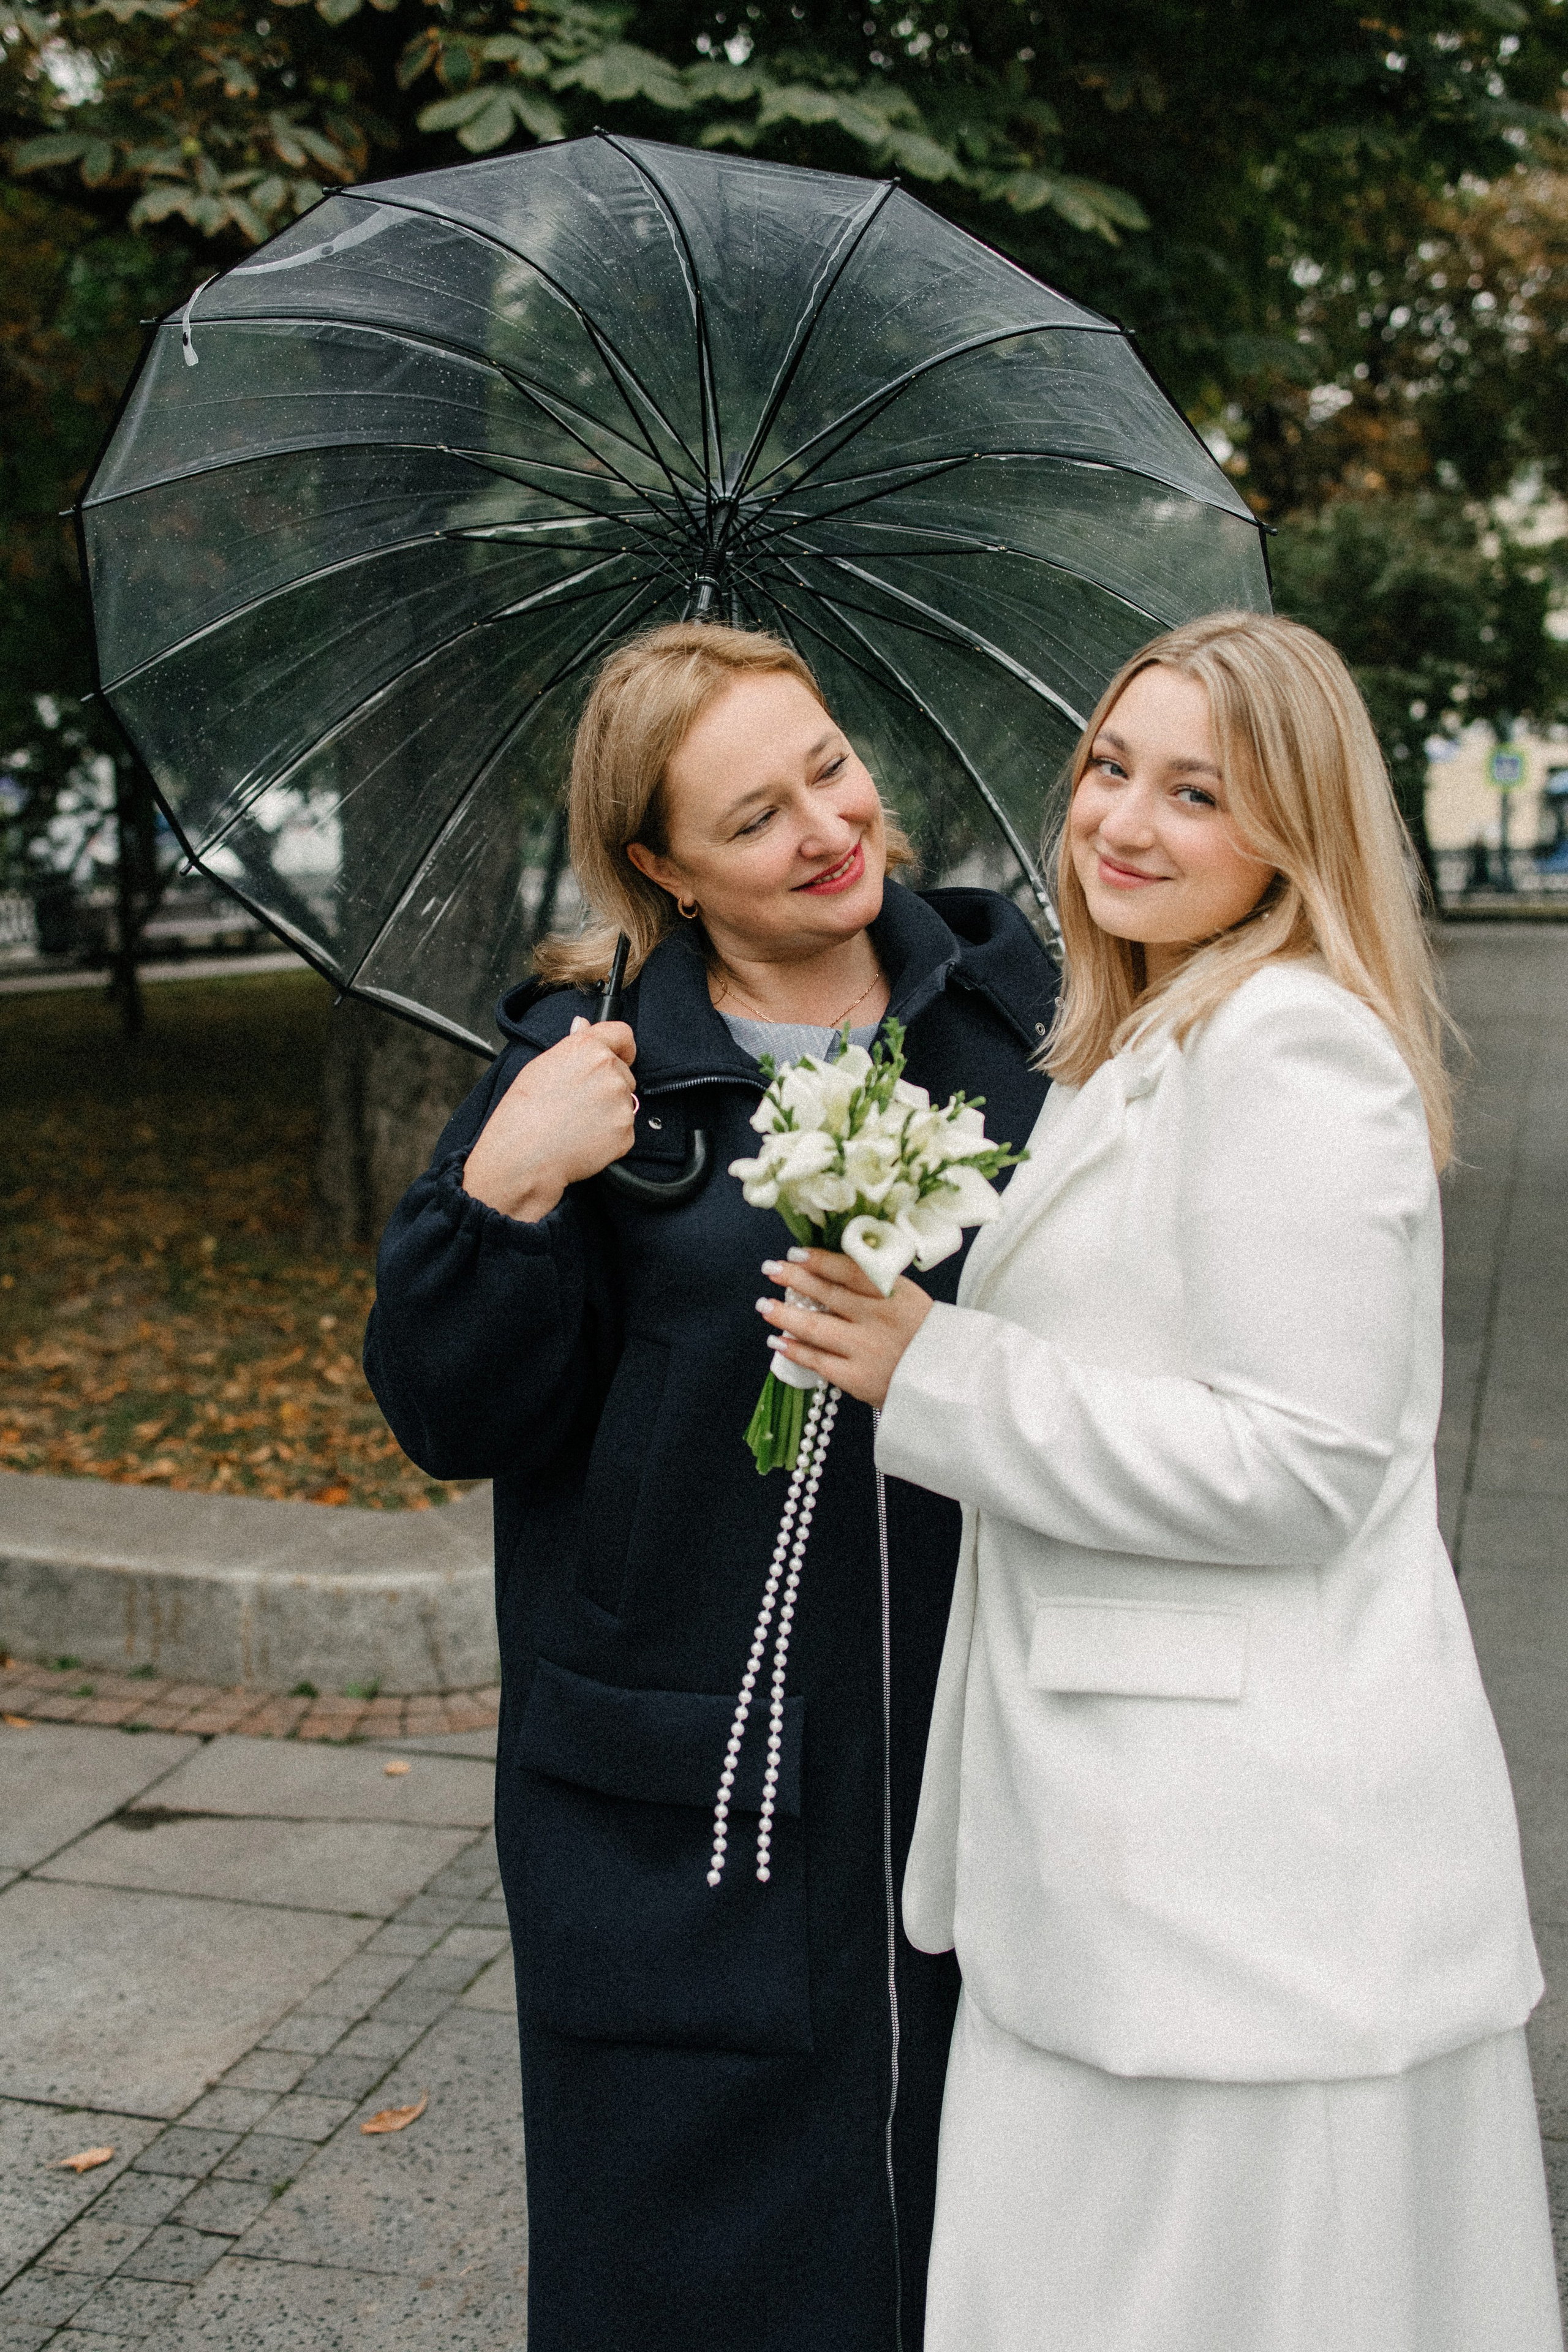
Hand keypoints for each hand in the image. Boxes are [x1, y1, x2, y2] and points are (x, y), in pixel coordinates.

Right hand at [463, 1017, 636, 1221]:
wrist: (524, 1155)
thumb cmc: (524, 1112)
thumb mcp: (541, 1066)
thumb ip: (572, 1044)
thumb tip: (583, 1026)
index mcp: (588, 1049)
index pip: (622, 1034)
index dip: (622, 1046)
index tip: (621, 1054)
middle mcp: (609, 1071)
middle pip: (623, 1073)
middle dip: (607, 1085)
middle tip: (577, 1102)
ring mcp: (621, 1103)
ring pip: (624, 1102)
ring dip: (608, 1111)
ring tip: (576, 1122)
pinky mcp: (626, 1132)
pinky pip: (623, 1130)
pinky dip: (609, 1136)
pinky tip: (583, 1139)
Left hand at [757, 1247, 933, 1410]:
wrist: (954, 1383)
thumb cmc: (929, 1338)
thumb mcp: (911, 1301)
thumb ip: (878, 1286)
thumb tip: (832, 1269)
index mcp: (895, 1295)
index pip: (850, 1271)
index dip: (819, 1260)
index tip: (795, 1253)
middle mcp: (878, 1319)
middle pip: (827, 1295)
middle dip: (794, 1279)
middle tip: (770, 1268)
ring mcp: (866, 1350)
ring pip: (816, 1327)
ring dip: (785, 1314)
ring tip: (765, 1305)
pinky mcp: (858, 1379)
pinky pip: (818, 1361)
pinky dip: (795, 1350)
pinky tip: (778, 1340)